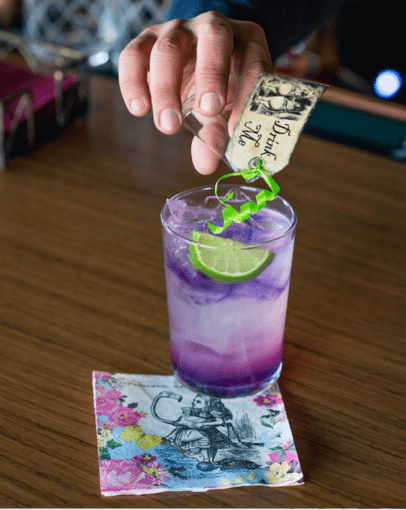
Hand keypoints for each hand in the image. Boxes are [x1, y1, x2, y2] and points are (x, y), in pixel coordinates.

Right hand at [119, 11, 272, 174]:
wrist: (192, 58)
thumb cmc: (216, 86)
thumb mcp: (224, 109)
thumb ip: (217, 134)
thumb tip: (205, 166)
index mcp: (245, 41)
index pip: (253, 59)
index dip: (247, 92)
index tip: (236, 128)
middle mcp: (212, 27)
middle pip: (214, 36)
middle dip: (211, 74)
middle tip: (207, 111)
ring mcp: (177, 30)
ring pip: (169, 48)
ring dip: (167, 89)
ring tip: (168, 126)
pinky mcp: (146, 39)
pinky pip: (133, 55)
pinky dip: (133, 83)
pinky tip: (140, 109)